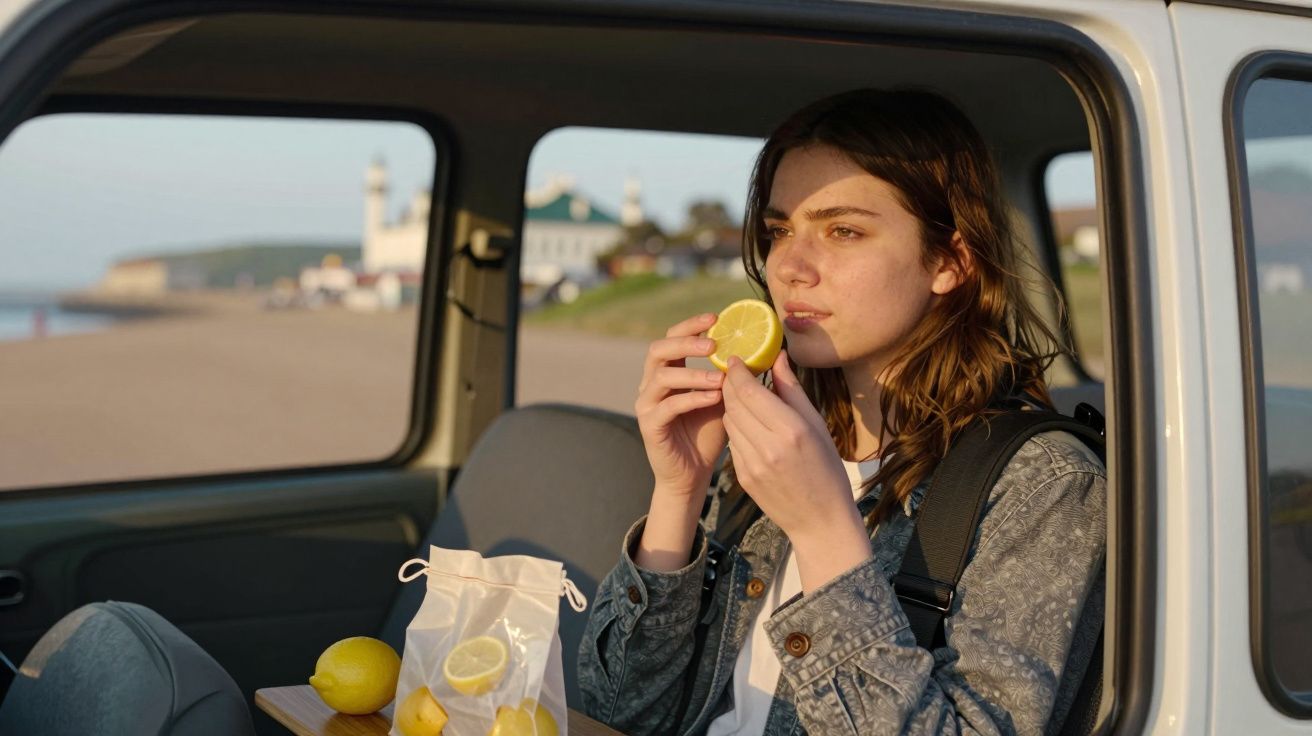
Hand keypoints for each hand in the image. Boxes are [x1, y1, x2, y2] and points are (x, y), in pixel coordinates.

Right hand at [634, 313, 727, 499]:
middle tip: (714, 344)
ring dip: (693, 373)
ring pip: (662, 375)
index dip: (691, 324)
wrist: (693, 473)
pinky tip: (714, 398)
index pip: (673, 336)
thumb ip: (732, 376)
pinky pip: (668, 405)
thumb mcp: (725, 398)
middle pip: (659, 349)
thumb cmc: (709, 433)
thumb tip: (760, 351)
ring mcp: (647, 403)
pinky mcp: (649, 424)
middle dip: (686, 341)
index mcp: (669, 370)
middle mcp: (652, 383)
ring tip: (720, 378)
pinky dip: (692, 398)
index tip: (716, 317)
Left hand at [721, 350, 871, 588]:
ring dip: (732, 406)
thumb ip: (792, 390)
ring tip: (744, 399)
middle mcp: (768, 446)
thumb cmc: (826, 469)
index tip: (736, 359)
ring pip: (728, 421)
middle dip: (731, 385)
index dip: (738, 372)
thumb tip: (777, 356)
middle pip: (733, 403)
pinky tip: (749, 426)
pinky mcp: (742, 476)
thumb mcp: (817, 426)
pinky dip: (736, 428)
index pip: (750, 391)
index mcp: (791, 430)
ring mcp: (752, 464)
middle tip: (735, 373)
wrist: (819, 520)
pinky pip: (731, 442)